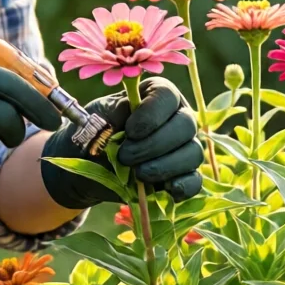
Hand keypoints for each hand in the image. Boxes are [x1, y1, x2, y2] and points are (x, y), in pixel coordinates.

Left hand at [40, 78, 203, 208]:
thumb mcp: (96, 118)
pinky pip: (195, 180)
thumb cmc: (94, 133)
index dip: (152, 114)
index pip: (167, 95)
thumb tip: (129, 109)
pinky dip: (183, 186)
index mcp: (155, 95)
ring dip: (164, 166)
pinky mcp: (183, 174)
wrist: (89, 166)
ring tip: (137, 174)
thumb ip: (114, 111)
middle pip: (186, 125)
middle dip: (155, 144)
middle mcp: (177, 116)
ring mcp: (184, 146)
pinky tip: (166, 189)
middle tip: (126, 156)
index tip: (130, 131)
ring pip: (193, 153)